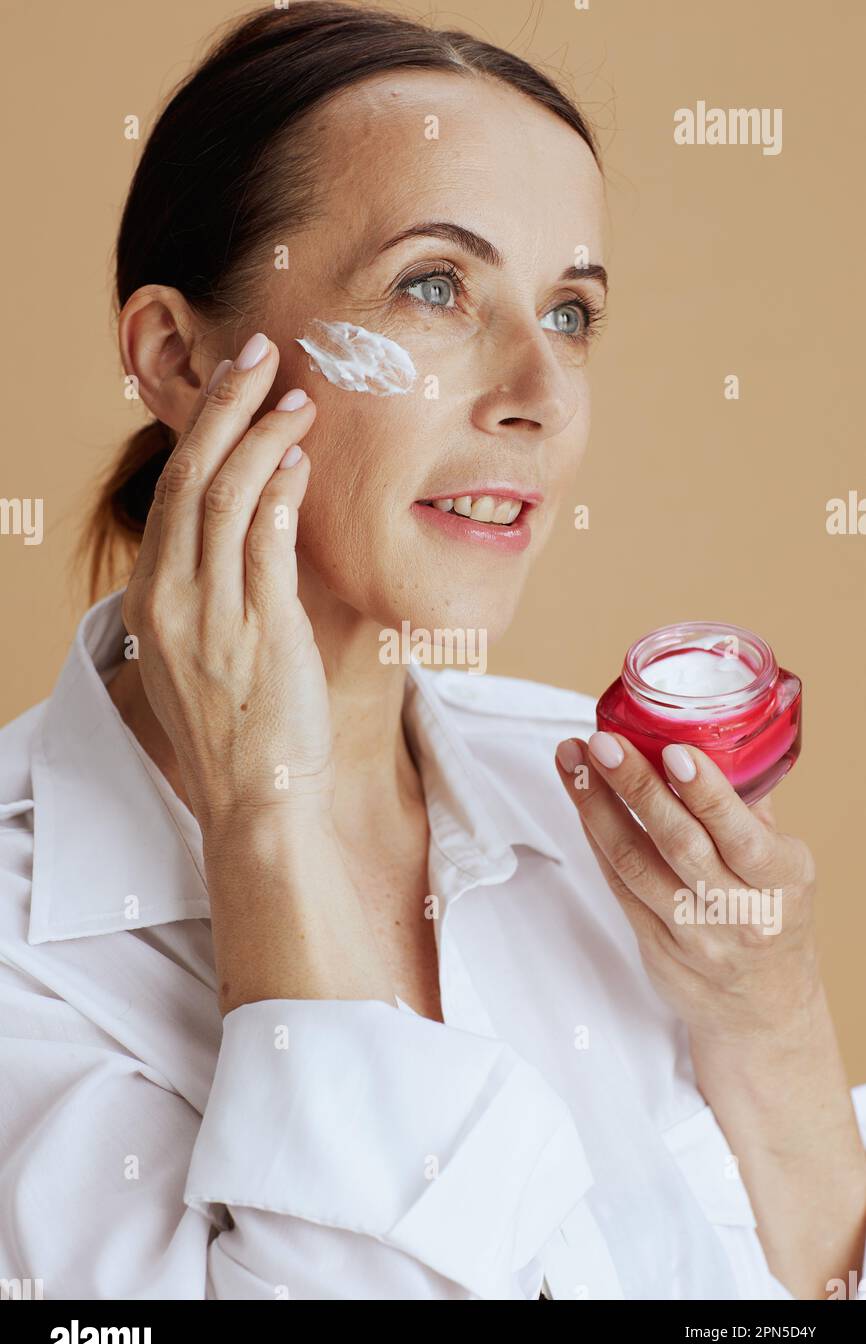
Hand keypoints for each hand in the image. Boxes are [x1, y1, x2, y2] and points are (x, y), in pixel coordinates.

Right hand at [121, 332, 332, 838]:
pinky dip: (281, 492)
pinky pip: (264, 543)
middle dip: (224, 407)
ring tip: (296, 394)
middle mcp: (169, 601)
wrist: (255, 804)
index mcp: (151, 602)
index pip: (170, 495)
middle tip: (258, 352)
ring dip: (261, 436)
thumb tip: (259, 521)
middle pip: (188, 479)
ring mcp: (209, 617)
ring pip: (224, 498)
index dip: (203, 431)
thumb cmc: (243, 730)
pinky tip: (301, 457)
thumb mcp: (205, 652)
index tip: (234, 383)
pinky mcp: (257, 633)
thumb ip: (217, 588)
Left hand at [555, 732, 820, 1045]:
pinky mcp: (655, 947)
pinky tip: (581, 800)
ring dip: (597, 806)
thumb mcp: (784, 862)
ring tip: (573, 761)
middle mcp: (738, 912)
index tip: (673, 751)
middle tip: (603, 743)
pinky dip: (596, 837)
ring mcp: (694, 935)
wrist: (763, 1010)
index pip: (742, 837)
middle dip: (635, 787)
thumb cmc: (772, 915)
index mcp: (781, 881)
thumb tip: (716, 737)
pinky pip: (618, 885)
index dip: (707, 793)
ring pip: (635, 864)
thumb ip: (751, 805)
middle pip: (678, 844)